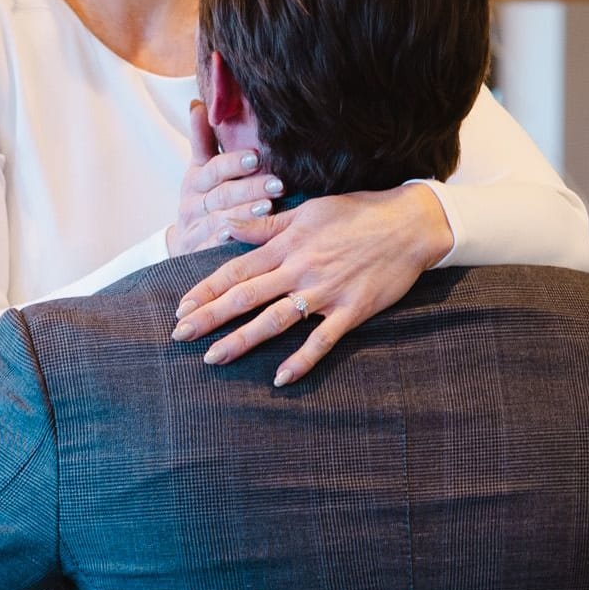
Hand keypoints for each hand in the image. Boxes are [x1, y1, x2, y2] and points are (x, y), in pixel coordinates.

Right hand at [165, 99, 289, 256]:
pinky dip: (228, 243)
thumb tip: (198, 104)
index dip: (234, 163)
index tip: (256, 157)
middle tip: (278, 184)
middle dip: (250, 189)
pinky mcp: (199, 253)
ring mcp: (195, 230)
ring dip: (245, 214)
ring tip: (269, 207)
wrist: (184, 242)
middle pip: (222, 195)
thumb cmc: (202, 199)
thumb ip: (203, 139)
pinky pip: (213, 248)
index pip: (214, 168)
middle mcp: (193, 204)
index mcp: (195, 181)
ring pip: (220, 220)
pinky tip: (244, 238)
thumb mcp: (200, 169)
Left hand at [170, 184, 454, 385]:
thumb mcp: (307, 210)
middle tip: (179, 336)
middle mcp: (300, 269)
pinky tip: (280, 379)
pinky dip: (301, 360)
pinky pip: (322, 340)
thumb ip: (266, 225)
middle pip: (245, 296)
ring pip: (274, 320)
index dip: (206, 289)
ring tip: (213, 358)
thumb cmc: (357, 212)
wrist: (409, 223)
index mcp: (287, 244)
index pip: (236, 269)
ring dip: (242, 340)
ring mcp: (325, 292)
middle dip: (209, 317)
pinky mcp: (351, 310)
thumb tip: (228, 225)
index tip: (181, 307)